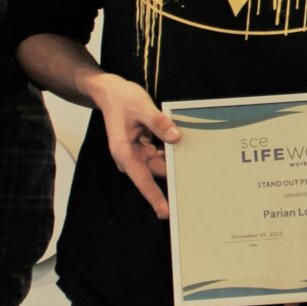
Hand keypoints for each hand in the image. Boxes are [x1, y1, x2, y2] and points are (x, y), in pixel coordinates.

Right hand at [93, 74, 180, 219]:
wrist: (110, 92)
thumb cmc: (122, 99)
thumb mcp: (141, 106)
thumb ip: (158, 122)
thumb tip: (176, 137)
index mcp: (124, 153)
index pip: (143, 180)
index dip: (155, 197)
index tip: (166, 212)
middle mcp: (130, 158)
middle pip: (156, 172)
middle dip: (174, 172)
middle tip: (196, 175)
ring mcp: (137, 155)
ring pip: (161, 163)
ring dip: (173, 158)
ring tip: (192, 153)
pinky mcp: (143, 149)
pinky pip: (160, 155)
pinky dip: (170, 150)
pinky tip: (180, 143)